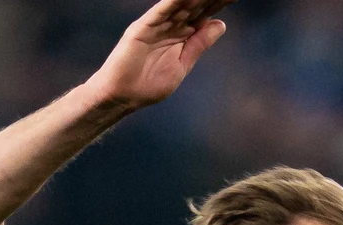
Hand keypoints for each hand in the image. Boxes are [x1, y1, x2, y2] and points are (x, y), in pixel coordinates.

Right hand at [88, 0, 234, 110]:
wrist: (121, 96)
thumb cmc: (147, 84)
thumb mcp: (182, 64)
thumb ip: (199, 43)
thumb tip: (221, 24)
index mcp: (181, 34)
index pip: (204, 14)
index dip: (219, 3)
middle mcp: (170, 25)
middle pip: (196, 5)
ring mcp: (156, 24)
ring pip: (181, 4)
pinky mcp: (142, 28)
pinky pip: (160, 12)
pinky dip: (172, 2)